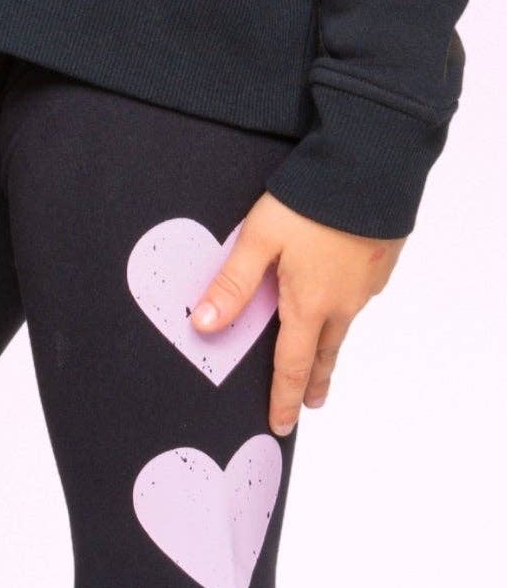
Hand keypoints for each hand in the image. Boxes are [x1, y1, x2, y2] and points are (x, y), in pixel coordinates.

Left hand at [191, 193, 405, 435]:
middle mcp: (343, 302)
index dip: (284, 399)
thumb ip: (232, 285)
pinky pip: (361, 294)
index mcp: (309, 305)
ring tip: (325, 359)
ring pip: (345, 324)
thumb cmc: (312, 198)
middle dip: (314, 382)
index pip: (292, 367)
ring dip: (332, 345)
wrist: (374, 161)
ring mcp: (368, 282)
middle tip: (312, 405)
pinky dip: (348, 306)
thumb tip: (203, 327)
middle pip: (324, 354)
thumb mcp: (260, 239)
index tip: (282, 425)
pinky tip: (343, 295)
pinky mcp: (384, 260)